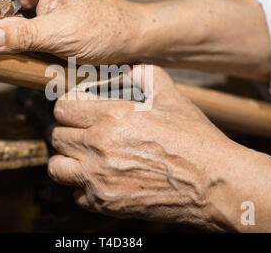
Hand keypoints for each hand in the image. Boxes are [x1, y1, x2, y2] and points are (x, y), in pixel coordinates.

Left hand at [48, 65, 249, 230]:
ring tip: (85, 157)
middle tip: (85, 132)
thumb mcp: (172, 97)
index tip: (78, 109)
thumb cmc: (195, 140)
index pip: (63, 107)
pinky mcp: (106, 203)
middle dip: (70, 131)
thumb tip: (132, 68)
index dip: (70, 106)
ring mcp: (100, 178)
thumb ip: (146, 76)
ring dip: (68, 160)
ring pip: (57, 167)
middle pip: (57, 136)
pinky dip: (84, 187)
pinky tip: (102, 179)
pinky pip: (77, 194)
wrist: (213, 184)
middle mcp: (99, 146)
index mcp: (112, 116)